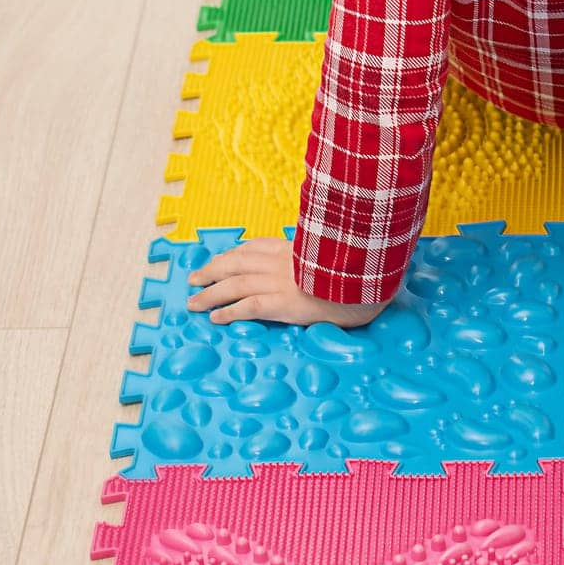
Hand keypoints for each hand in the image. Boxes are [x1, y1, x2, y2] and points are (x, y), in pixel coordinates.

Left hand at [185, 237, 388, 328]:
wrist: (371, 278)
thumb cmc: (360, 268)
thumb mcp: (338, 252)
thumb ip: (319, 254)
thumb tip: (314, 260)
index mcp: (295, 246)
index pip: (255, 246)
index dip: (233, 253)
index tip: (220, 258)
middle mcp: (283, 261)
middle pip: (236, 262)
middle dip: (211, 270)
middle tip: (192, 279)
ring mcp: (282, 281)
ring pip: (234, 283)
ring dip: (210, 292)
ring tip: (193, 302)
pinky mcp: (284, 303)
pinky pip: (248, 306)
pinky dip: (228, 311)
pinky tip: (215, 318)